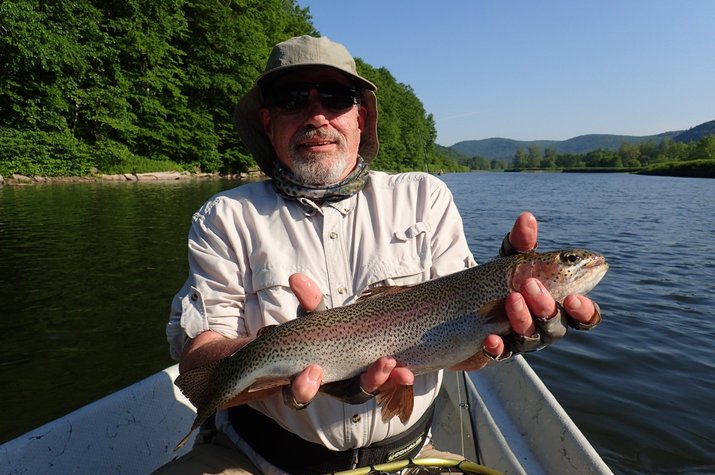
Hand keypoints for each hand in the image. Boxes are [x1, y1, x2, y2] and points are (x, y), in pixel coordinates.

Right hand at [285, 274, 413, 406]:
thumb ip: (308, 301)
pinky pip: (388, 383)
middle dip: (357, 382)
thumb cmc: (321, 331)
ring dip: (381, 378)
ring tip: (389, 361)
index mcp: (309, 379)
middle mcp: (336, 388)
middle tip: (370, 368)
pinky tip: (406, 371)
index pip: (301, 393)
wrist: (343, 336)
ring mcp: (359, 385)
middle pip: (345, 394)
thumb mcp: (315, 316)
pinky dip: (396, 378)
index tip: (313, 371)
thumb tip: (296, 278)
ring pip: (369, 389)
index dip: (304, 387)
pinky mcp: (379, 380)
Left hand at [483, 212, 599, 359]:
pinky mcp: (496, 350)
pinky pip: (500, 354)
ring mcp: (520, 340)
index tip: (574, 297)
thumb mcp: (512, 260)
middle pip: (557, 326)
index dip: (585, 311)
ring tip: (511, 298)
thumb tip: (527, 218)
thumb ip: (522, 242)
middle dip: (547, 307)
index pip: (583, 316)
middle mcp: (544, 327)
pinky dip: (497, 347)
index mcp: (558, 305)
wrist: (465, 303)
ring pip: (530, 338)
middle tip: (530, 285)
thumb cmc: (503, 280)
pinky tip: (490, 338)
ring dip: (523, 319)